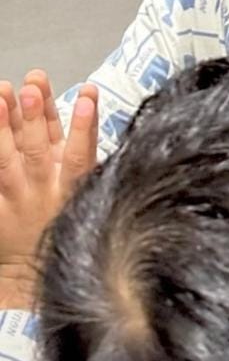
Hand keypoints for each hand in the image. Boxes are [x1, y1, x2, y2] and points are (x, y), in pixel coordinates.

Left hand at [0, 80, 98, 306]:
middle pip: (39, 151)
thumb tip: (88, 99)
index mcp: (72, 189)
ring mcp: (16, 199)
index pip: (81, 153)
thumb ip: (82, 151)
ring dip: (5, 127)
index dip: (84, 124)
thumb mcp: (85, 190)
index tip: (87, 93)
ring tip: (3, 94)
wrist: (31, 274)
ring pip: (7, 161)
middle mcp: (43, 192)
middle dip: (36, 117)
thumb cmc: (64, 222)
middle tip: (31, 85)